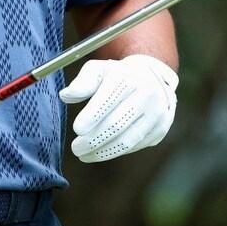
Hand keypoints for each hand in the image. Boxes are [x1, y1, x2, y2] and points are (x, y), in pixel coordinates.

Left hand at [58, 54, 177, 162]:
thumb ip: (82, 82)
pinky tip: (102, 151)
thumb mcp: (99, 70)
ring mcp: (156, 113)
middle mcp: (146, 94)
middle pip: (117, 123)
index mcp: (128, 77)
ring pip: (127, 140)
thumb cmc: (119, 76)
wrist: (154, 79)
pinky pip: (135, 145)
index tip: (77, 128)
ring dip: (103, 151)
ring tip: (84, 155)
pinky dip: (115, 151)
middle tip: (76, 148)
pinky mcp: (160, 128)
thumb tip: (66, 95)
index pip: (110, 98)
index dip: (93, 114)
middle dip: (93, 139)